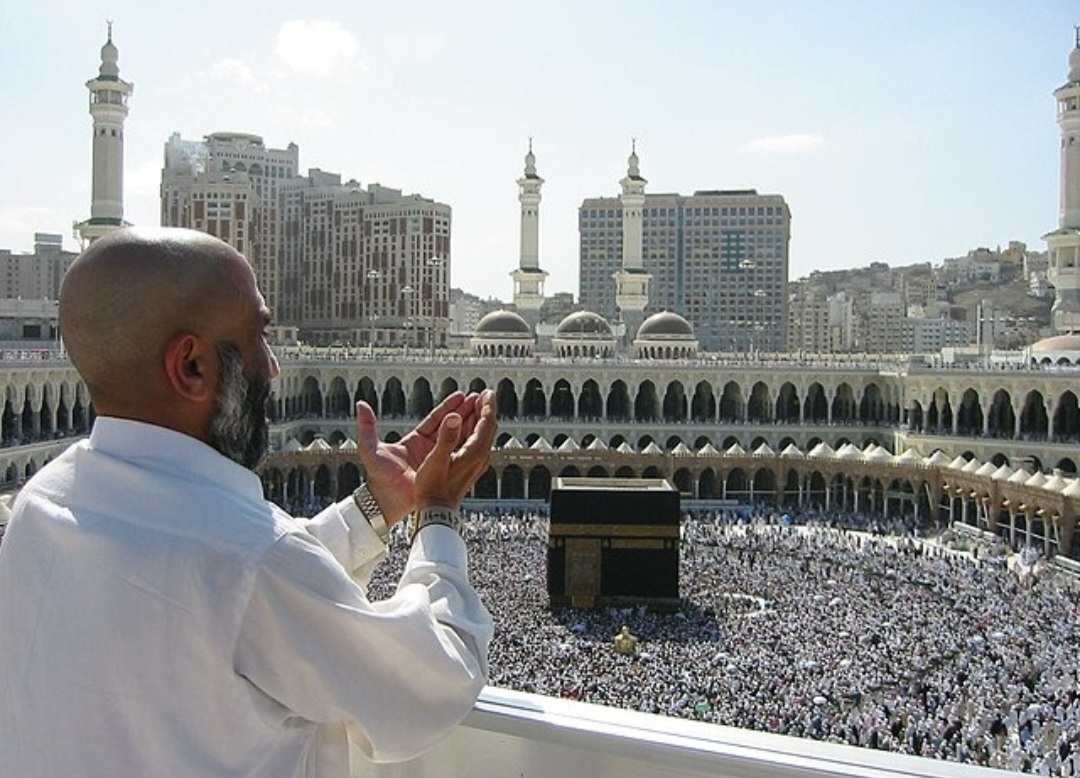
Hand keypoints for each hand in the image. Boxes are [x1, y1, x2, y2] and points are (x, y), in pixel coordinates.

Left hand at [355, 391, 490, 523]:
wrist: (387, 504)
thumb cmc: (377, 479)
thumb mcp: (370, 449)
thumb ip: (367, 426)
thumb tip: (361, 404)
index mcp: (414, 441)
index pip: (435, 419)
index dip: (448, 407)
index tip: (462, 395)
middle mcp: (428, 450)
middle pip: (450, 426)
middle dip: (465, 411)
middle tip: (479, 398)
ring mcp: (438, 461)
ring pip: (458, 439)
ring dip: (472, 424)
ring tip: (486, 410)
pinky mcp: (445, 472)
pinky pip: (461, 455)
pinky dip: (471, 444)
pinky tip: (483, 434)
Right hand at [414, 389, 497, 509]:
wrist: (435, 511)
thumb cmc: (433, 488)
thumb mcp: (436, 461)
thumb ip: (446, 437)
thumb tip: (455, 416)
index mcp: (475, 452)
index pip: (488, 422)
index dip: (487, 405)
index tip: (487, 393)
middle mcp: (479, 456)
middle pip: (488, 427)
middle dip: (485, 409)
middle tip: (482, 395)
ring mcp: (475, 462)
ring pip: (482, 434)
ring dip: (478, 417)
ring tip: (474, 404)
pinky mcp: (469, 466)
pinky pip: (475, 442)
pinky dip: (472, 429)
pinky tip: (464, 426)